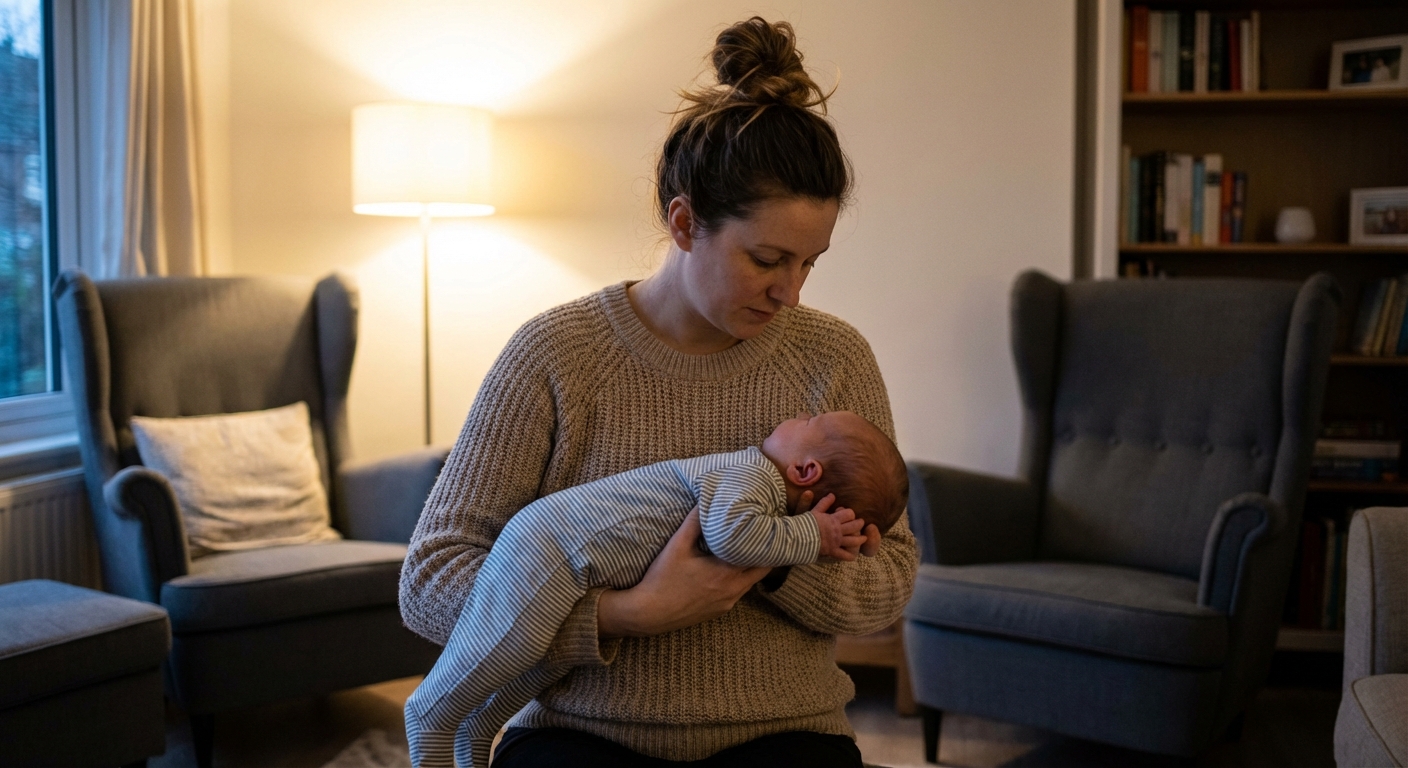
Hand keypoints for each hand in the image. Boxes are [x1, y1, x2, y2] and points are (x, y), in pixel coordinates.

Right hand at [597, 507, 769, 637]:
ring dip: (751, 565)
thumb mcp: (677, 546)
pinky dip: (740, 578)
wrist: (648, 614)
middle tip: (761, 533)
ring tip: (747, 546)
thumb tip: (705, 500)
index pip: (760, 553)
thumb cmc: (662, 579)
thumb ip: (694, 522)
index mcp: (726, 572)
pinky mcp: (720, 610)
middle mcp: (733, 589)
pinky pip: (739, 591)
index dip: (765, 538)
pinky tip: (728, 567)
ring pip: (752, 580)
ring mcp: (728, 602)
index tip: (765, 523)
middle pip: (763, 568)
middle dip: (764, 551)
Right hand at [803, 492, 868, 561]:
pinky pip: (844, 555)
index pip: (849, 514)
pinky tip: (853, 555)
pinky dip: (849, 556)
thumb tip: (832, 495)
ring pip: (854, 540)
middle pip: (854, 526)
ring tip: (864, 538)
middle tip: (860, 523)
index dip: (850, 513)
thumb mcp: (815, 511)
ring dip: (860, 539)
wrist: (798, 538)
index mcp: (833, 519)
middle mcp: (837, 530)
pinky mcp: (832, 551)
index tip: (849, 514)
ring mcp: (836, 541)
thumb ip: (824, 503)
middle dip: (859, 524)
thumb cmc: (805, 523)